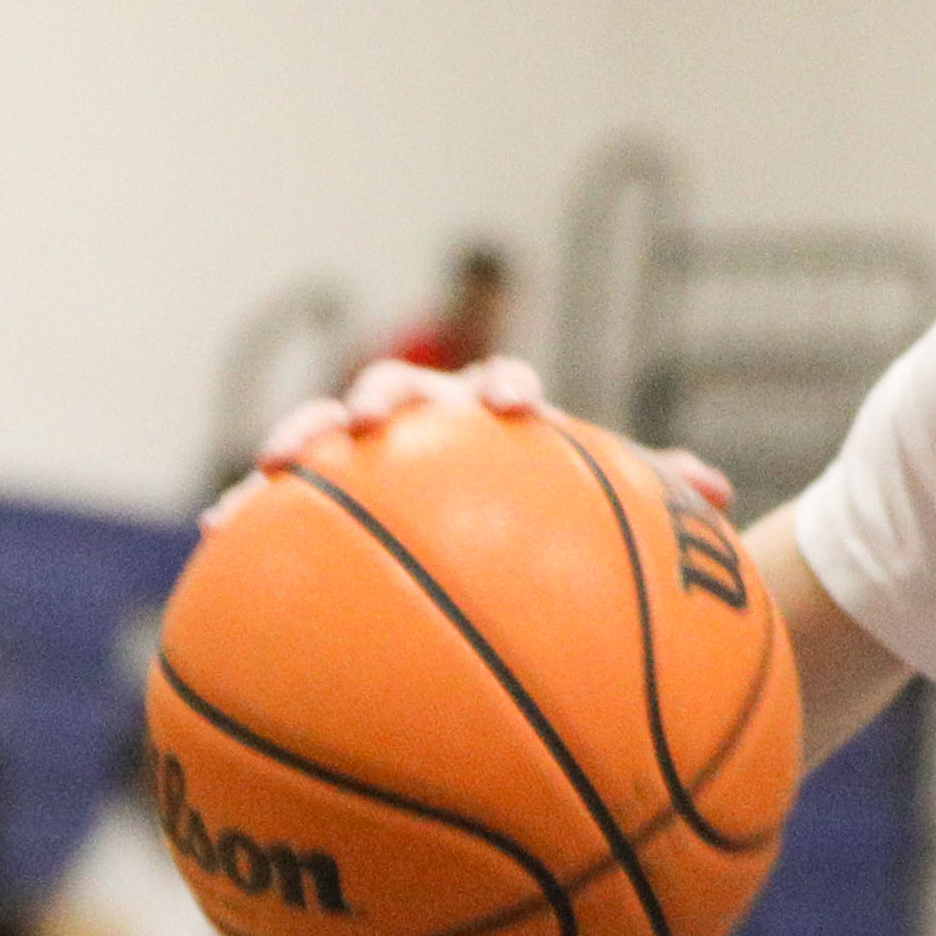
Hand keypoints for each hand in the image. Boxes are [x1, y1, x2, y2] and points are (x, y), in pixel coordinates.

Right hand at [224, 362, 732, 530]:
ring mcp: (363, 460)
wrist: (495, 549)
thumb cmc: (555, 528)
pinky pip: (276, 509)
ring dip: (296, 441)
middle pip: (396, 396)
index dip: (502, 387)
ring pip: (322, 439)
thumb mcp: (608, 526)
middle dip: (381, 399)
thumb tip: (721, 493)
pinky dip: (244, 514)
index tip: (512, 405)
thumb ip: (651, 498)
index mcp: (491, 418)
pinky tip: (214, 542)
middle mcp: (423, 426)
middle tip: (375, 414)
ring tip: (271, 466)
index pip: (499, 387)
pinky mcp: (315, 504)